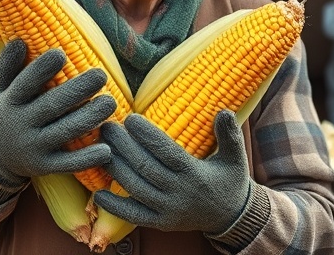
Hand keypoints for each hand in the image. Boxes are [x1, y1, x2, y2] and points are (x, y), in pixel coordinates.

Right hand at [0, 39, 116, 186]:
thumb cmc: (2, 116)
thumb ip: (6, 66)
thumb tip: (19, 39)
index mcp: (8, 103)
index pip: (25, 84)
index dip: (41, 69)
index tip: (61, 54)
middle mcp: (19, 126)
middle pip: (51, 106)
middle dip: (77, 90)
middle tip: (101, 75)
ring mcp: (32, 148)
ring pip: (64, 133)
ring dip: (89, 119)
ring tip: (111, 103)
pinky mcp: (44, 167)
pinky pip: (67, 164)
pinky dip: (87, 159)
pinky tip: (107, 150)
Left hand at [94, 110, 251, 234]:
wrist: (231, 218)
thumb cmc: (229, 181)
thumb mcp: (235, 158)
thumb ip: (229, 135)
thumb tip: (224, 111)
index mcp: (195, 175)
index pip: (166, 152)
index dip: (146, 135)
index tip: (130, 118)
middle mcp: (180, 194)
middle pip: (145, 167)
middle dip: (123, 146)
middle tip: (107, 128)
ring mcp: (168, 211)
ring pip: (135, 188)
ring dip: (115, 169)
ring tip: (100, 149)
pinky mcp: (161, 223)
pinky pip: (134, 216)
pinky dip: (115, 206)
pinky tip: (98, 193)